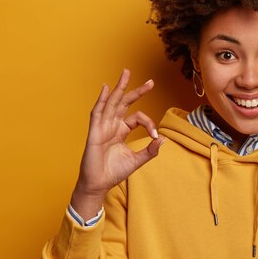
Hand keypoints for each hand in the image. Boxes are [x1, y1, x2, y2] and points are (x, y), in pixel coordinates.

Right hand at [71, 69, 164, 219]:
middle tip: (150, 81)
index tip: (155, 135)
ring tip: (126, 73)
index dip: (149, 123)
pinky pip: (97, 113)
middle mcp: (112, 125)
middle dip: (136, 91)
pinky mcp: (94, 132)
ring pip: (112, 103)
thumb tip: (163, 138)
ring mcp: (102, 127)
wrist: (99, 184)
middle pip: (125, 103)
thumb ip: (150, 150)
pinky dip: (101, 100)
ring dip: (119, 88)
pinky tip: (106, 88)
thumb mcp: (137, 160)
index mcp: (121, 130)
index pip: (138, 117)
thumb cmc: (114, 172)